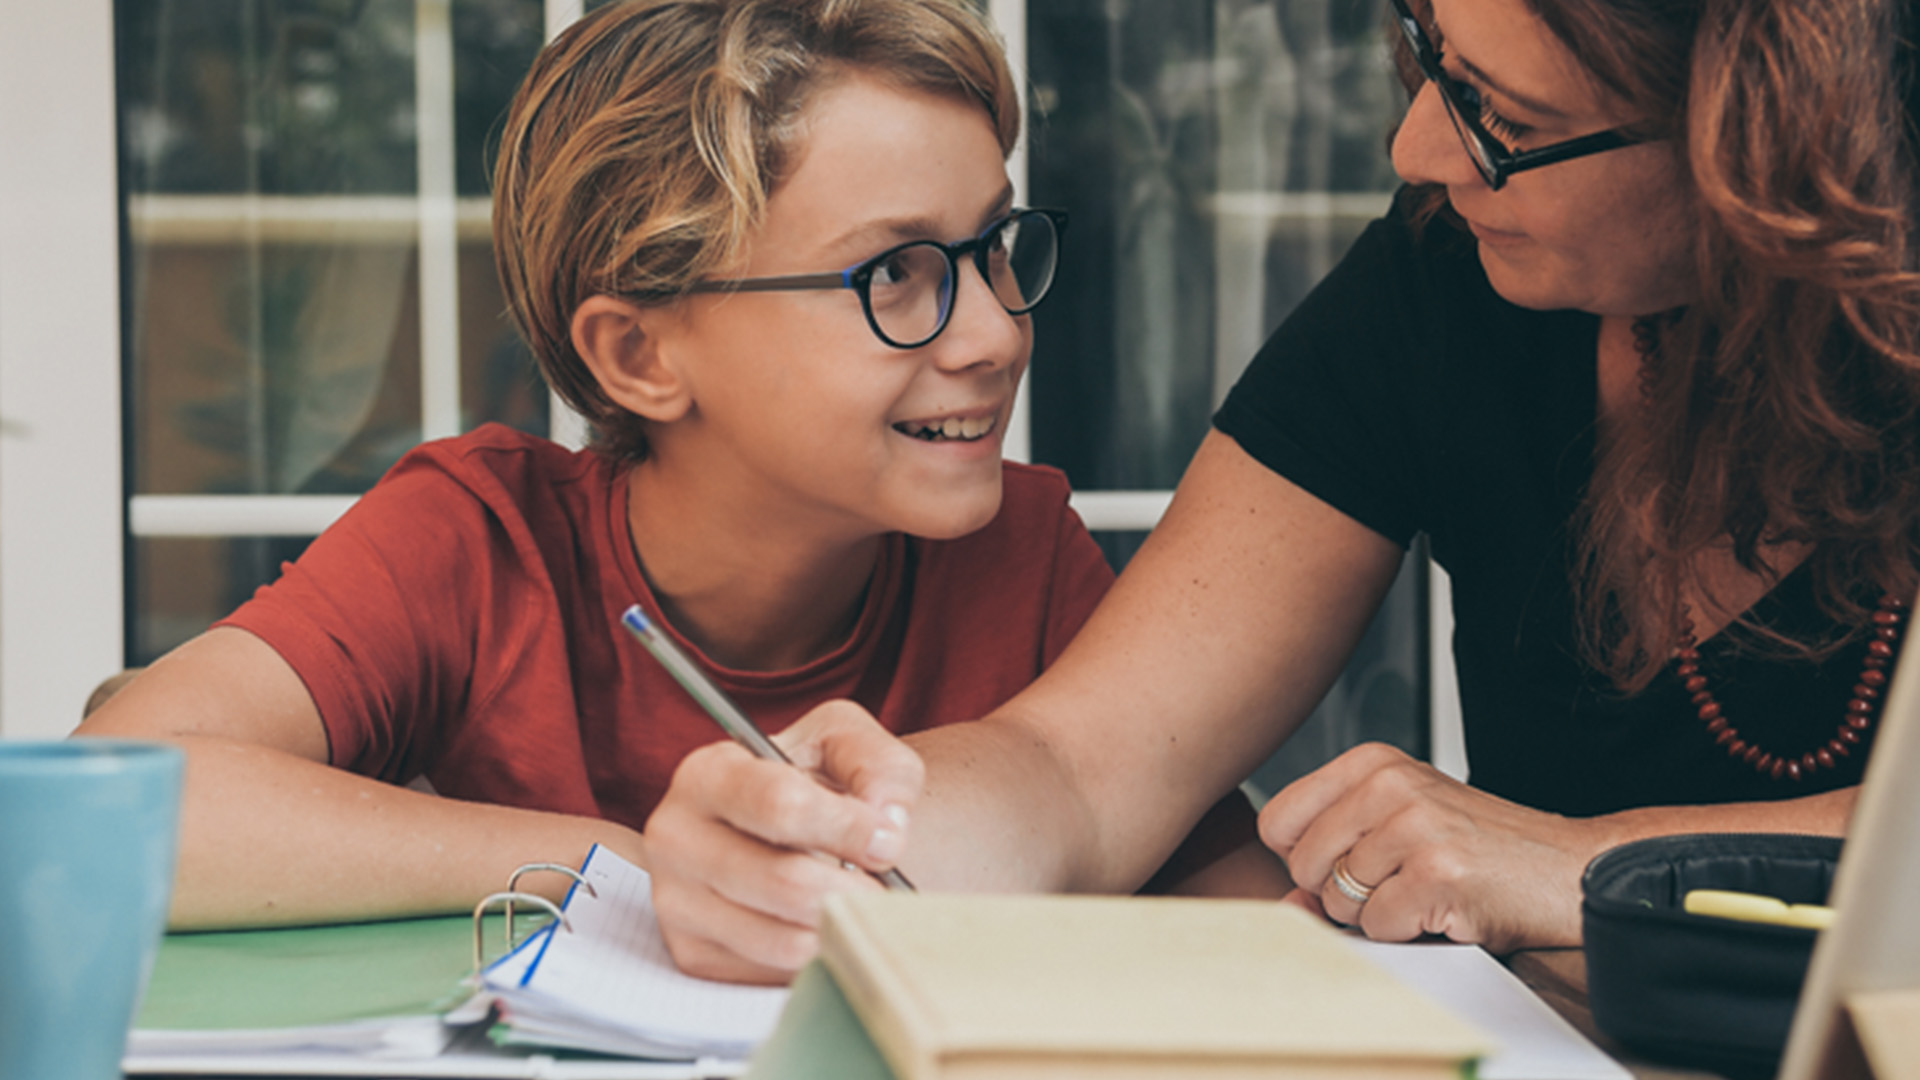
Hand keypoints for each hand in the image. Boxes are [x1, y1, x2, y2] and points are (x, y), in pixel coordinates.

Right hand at [644, 700, 923, 983]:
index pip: (780, 806)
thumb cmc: (816, 780)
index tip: (889, 841)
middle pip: (784, 881)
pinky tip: (825, 924)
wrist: (788, 829)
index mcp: (706, 774)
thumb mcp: (847, 742)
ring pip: (783, 939)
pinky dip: (816, 955)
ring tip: (859, 904)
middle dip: (852, 889)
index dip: (848, 828)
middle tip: (884, 887)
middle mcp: (675, 838)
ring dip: (840, 927)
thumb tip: (887, 821)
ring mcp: (677, 902)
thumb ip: (878, 765)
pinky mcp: (693, 954)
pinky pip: (774, 973)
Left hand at [1256, 743, 1615, 952]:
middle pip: (1302, 866)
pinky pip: (1378, 926)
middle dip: (1341, 893)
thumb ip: (1333, 857)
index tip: (1350, 860)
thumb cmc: (1482, 850)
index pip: (1278, 820)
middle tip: (1399, 881)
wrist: (1570, 870)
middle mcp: (1390, 784)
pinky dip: (1408, 932)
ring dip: (1378, 914)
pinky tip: (1445, 909)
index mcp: (1373, 762)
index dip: (1304, 858)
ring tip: (1426, 891)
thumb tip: (1283, 906)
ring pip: (1338, 900)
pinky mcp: (1437, 874)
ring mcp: (1415, 826)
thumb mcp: (1400, 829)